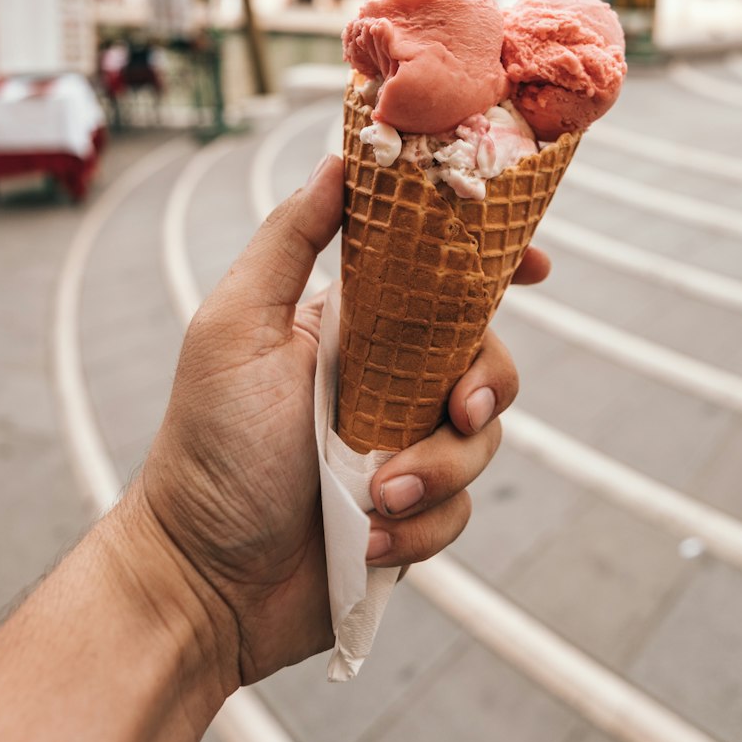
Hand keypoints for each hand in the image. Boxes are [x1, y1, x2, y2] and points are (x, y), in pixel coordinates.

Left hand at [137, 155, 548, 689]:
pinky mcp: (411, 518)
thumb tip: (339, 160)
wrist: (205, 580)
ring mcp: (402, 451)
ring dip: (434, 473)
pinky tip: (367, 540)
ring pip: (480, 442)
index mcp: (352, 327)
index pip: (440, 280)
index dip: (495, 267)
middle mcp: (387, 383)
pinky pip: (458, 512)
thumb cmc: (210, 447)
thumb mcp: (235, 327)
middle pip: (485, 358)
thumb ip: (288, 242)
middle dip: (486, 383)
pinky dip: (418, 529)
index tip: (536, 269)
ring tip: (374, 499)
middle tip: (458, 409)